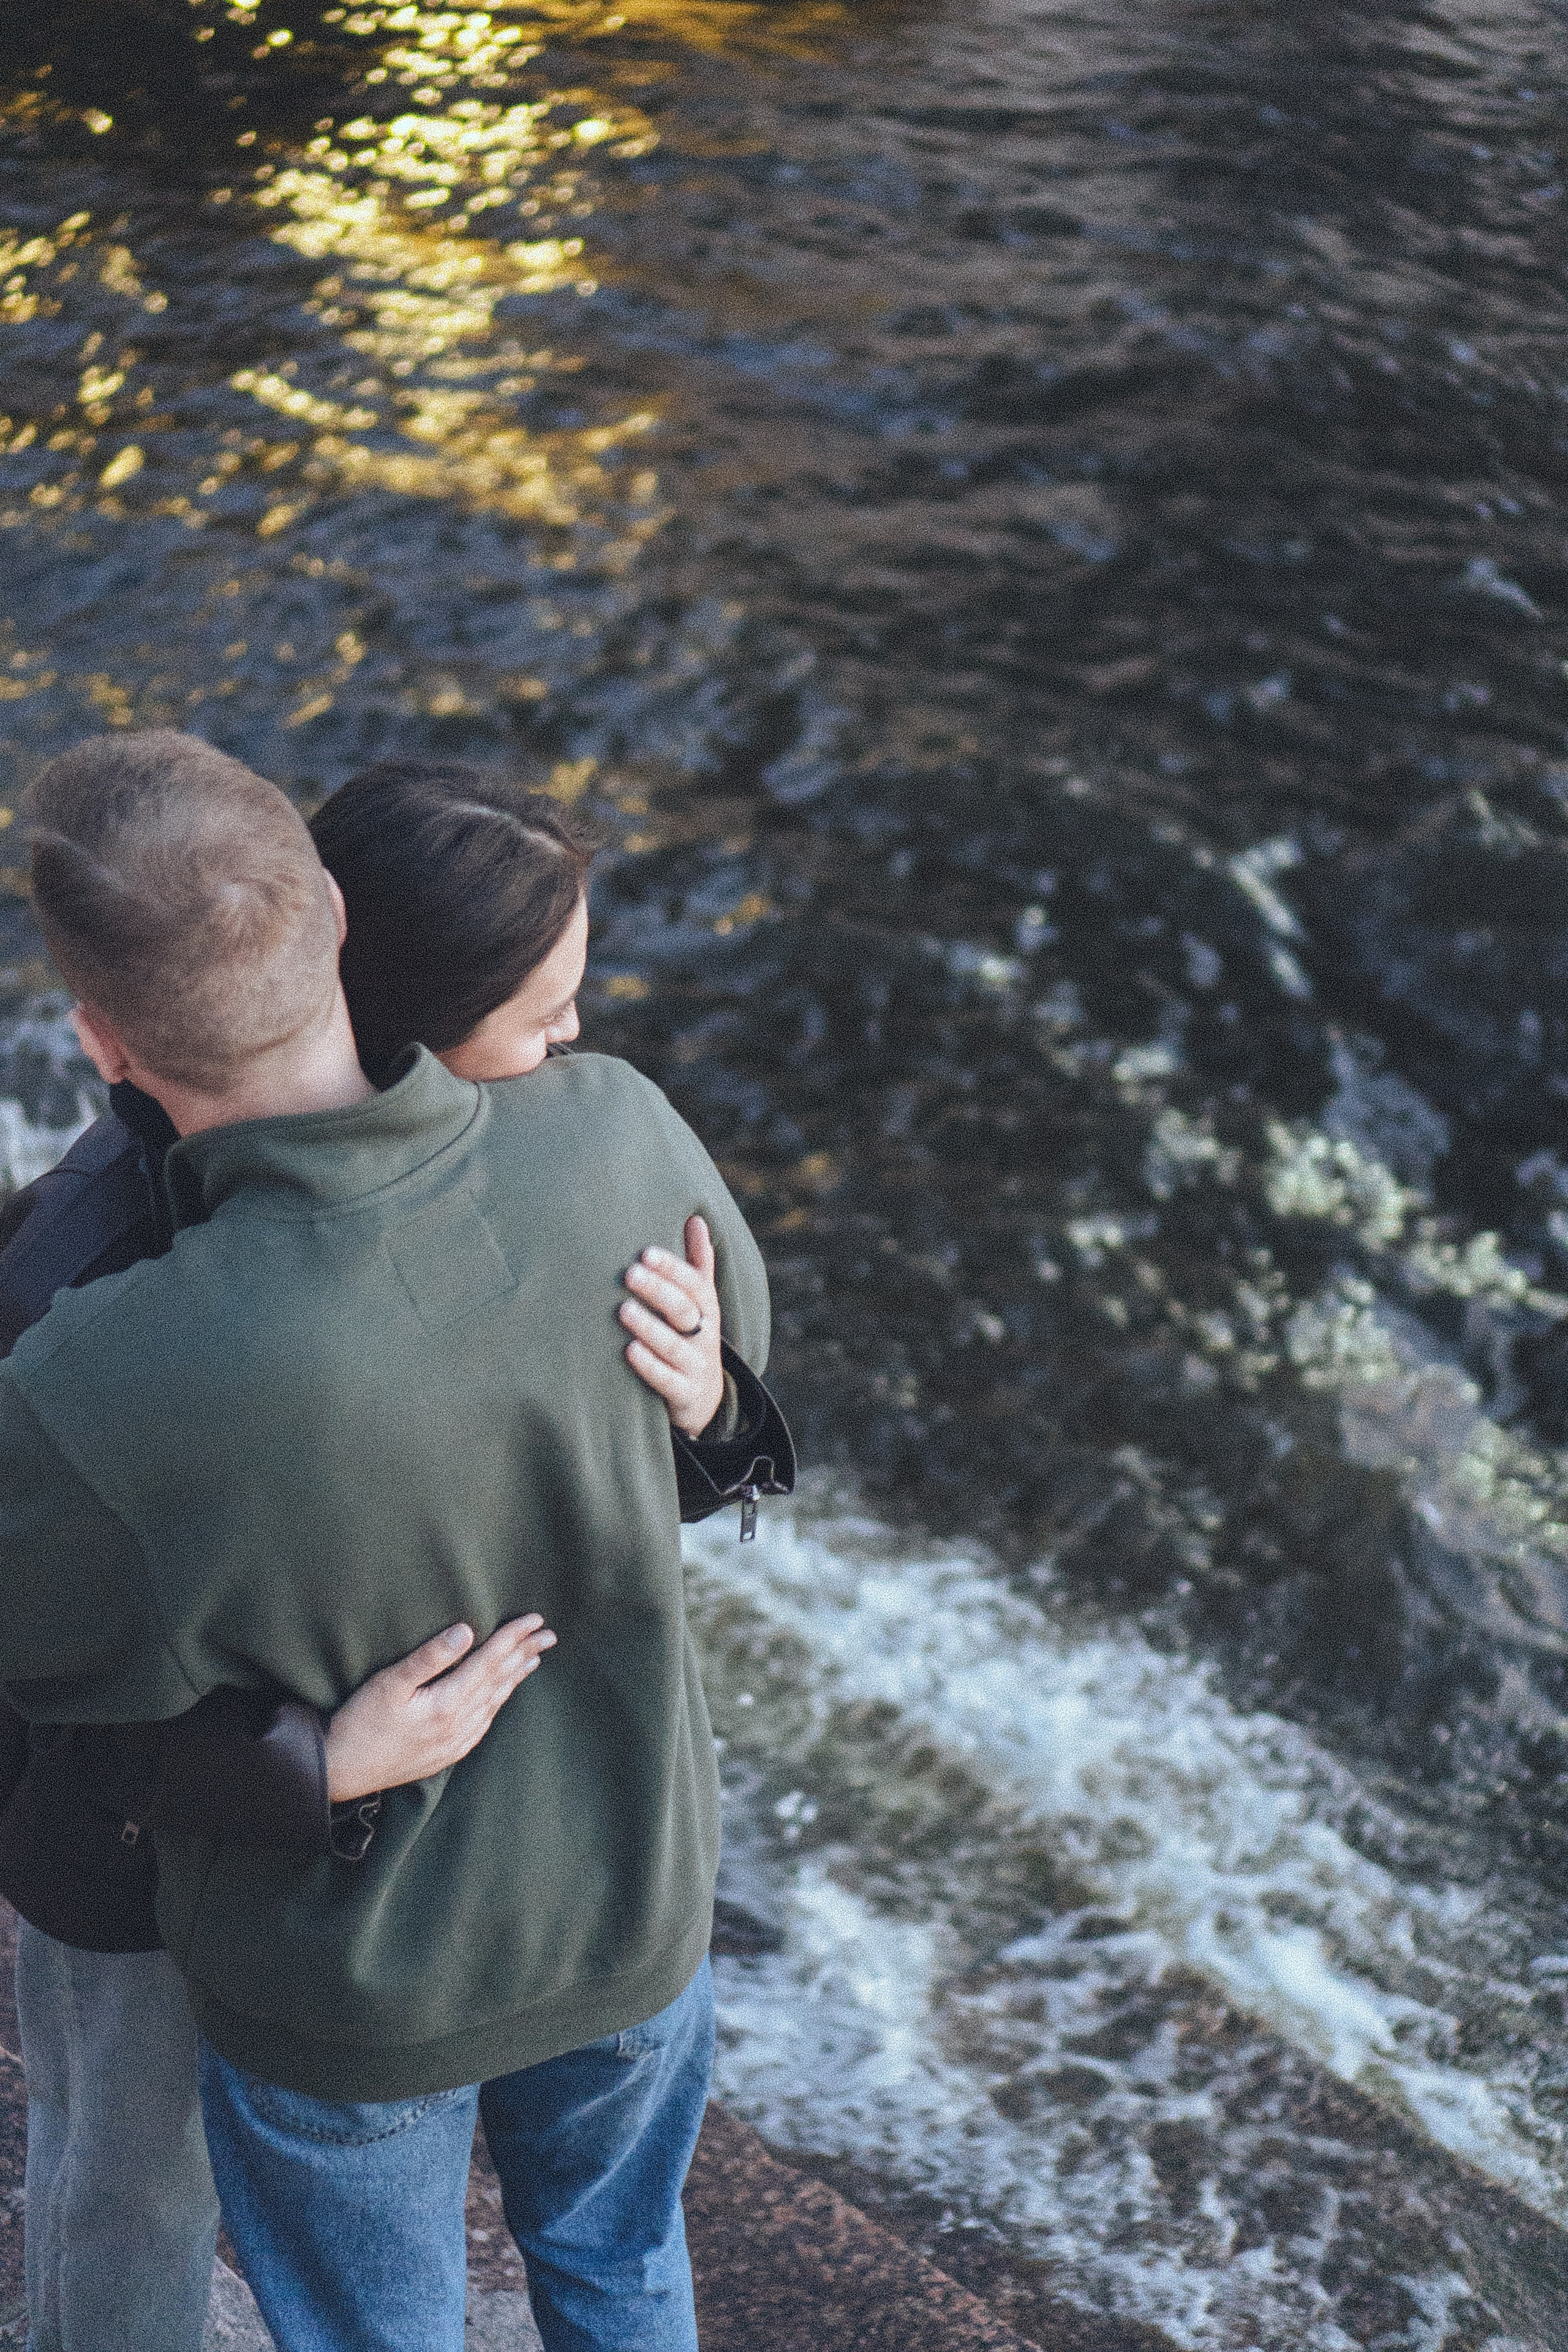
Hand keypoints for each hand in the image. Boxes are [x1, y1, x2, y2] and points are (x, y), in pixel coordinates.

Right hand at [324, 1617, 555, 1802]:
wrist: (341, 1771)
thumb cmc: (360, 1722)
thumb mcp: (389, 1683)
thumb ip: (429, 1656)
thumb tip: (467, 1630)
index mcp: (448, 1704)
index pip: (490, 1662)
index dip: (513, 1637)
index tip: (536, 1620)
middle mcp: (460, 1725)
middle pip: (500, 1681)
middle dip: (525, 1654)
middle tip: (549, 1635)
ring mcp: (456, 1742)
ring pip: (495, 1702)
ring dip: (515, 1678)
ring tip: (533, 1659)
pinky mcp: (447, 1753)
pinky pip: (484, 1722)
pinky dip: (498, 1702)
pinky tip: (501, 1696)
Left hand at [619, 1214, 724, 1437]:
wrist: (704, 1398)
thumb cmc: (692, 1336)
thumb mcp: (701, 1303)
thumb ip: (698, 1263)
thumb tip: (696, 1218)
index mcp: (707, 1309)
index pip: (694, 1284)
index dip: (673, 1268)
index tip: (646, 1252)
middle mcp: (704, 1335)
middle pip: (685, 1311)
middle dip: (659, 1291)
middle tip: (630, 1273)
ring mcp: (696, 1366)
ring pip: (674, 1346)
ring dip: (650, 1327)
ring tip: (624, 1310)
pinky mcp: (685, 1395)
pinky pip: (668, 1381)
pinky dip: (649, 1366)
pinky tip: (629, 1351)